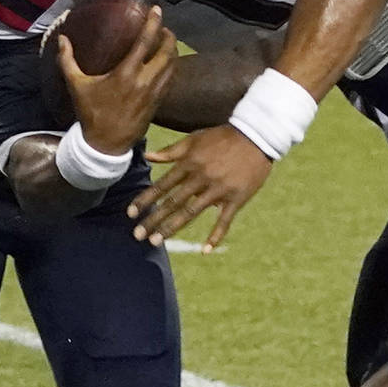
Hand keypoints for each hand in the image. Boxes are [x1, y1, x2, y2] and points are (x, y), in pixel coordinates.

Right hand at [60, 8, 178, 154]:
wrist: (106, 144)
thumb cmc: (91, 113)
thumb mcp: (77, 86)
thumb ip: (68, 61)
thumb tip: (62, 39)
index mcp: (126, 73)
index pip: (145, 42)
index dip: (153, 23)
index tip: (157, 10)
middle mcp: (145, 80)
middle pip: (167, 52)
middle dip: (169, 36)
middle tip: (164, 27)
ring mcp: (155, 93)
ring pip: (172, 66)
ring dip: (172, 51)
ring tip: (167, 41)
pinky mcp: (158, 103)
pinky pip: (170, 79)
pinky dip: (171, 67)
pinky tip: (166, 63)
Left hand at [129, 125, 272, 249]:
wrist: (257, 136)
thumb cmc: (222, 137)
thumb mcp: (194, 139)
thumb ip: (171, 151)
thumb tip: (147, 156)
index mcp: (189, 164)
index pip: (162, 185)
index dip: (145, 200)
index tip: (130, 214)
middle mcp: (201, 178)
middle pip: (173, 202)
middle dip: (153, 219)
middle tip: (138, 236)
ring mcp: (218, 189)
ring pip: (191, 212)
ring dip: (172, 228)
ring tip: (156, 242)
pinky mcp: (236, 198)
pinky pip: (224, 220)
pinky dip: (216, 235)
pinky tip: (205, 251)